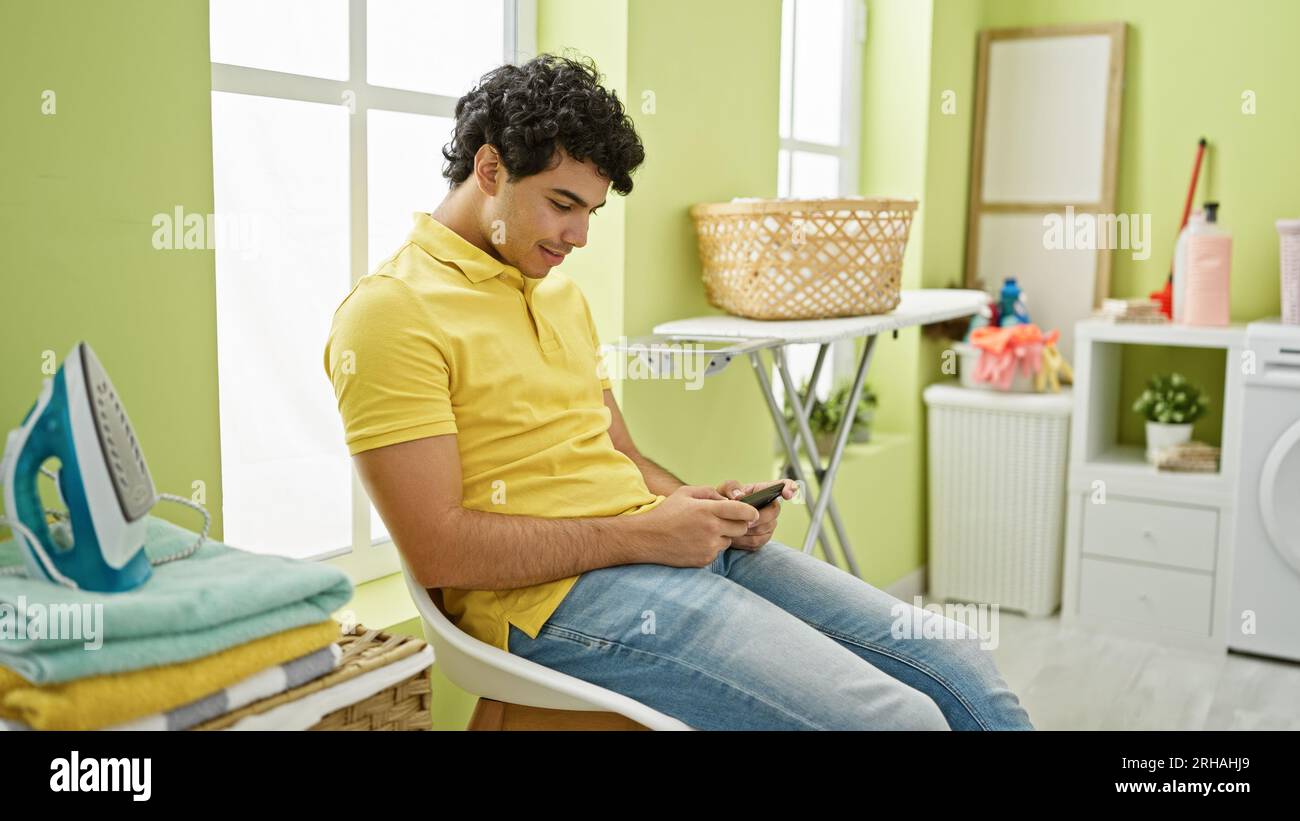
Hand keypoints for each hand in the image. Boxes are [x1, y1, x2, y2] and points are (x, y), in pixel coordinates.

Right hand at [639, 485, 760, 566]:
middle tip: (725, 520)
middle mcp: (711, 529)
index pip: (743, 511)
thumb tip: (729, 499)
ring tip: (703, 531)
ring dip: (723, 536)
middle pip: (741, 528)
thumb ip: (710, 492)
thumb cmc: (666, 513)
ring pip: (729, 540)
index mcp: (708, 510)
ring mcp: (708, 546)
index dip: (751, 511)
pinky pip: (717, 552)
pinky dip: (712, 546)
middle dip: (738, 523)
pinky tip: (696, 541)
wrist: (646, 538)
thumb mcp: (686, 493)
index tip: (753, 512)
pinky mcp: (704, 559)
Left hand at [714, 478, 797, 549]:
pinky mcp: (762, 538)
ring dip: (748, 530)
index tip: (788, 495)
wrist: (717, 522)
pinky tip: (733, 537)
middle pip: (774, 511)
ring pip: (765, 528)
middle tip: (744, 520)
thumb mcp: (723, 490)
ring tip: (732, 528)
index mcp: (762, 490)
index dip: (790, 488)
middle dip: (759, 517)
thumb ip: (730, 487)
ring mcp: (768, 523)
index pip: (783, 484)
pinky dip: (743, 540)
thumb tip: (739, 496)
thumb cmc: (722, 502)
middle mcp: (769, 507)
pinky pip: (757, 541)